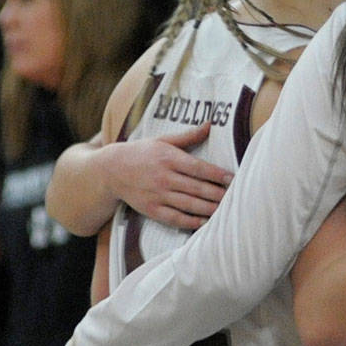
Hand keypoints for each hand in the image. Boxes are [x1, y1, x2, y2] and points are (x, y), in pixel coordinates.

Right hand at [102, 123, 231, 229]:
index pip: (198, 168)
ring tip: (226, 210)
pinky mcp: (151, 209)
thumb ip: (188, 136)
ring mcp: (157, 195)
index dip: (217, 174)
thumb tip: (210, 124)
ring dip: (209, 208)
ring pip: (188, 204)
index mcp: (168, 158)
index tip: (233, 179)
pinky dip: (191, 221)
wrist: (110, 170)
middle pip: (196, 188)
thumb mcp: (163, 140)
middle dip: (218, 194)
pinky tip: (205, 222)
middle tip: (236, 197)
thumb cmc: (142, 153)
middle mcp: (163, 177)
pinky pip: (174, 218)